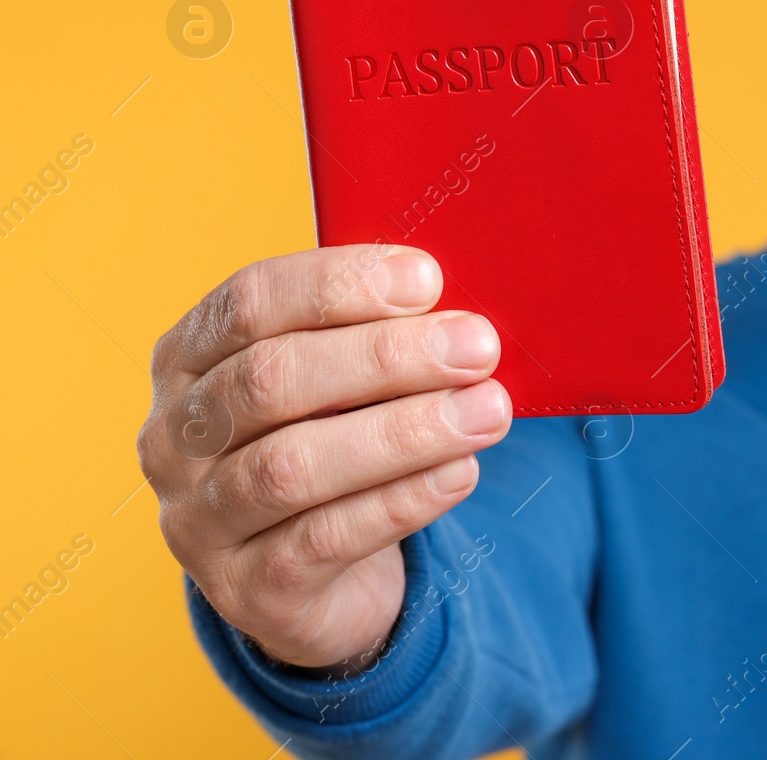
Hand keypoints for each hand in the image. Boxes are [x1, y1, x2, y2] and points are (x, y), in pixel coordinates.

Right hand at [137, 244, 510, 671]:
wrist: (319, 581)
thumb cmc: (332, 447)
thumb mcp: (339, 386)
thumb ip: (371, 341)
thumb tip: (452, 316)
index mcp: (187, 361)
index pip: (250, 302)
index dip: (339, 284)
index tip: (427, 280)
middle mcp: (175, 438)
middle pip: (271, 379)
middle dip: (386, 357)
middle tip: (477, 347)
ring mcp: (199, 521)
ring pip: (293, 466)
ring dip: (404, 432)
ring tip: (487, 410)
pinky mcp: (248, 590)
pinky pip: (325, 538)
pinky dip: (401, 499)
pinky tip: (460, 472)